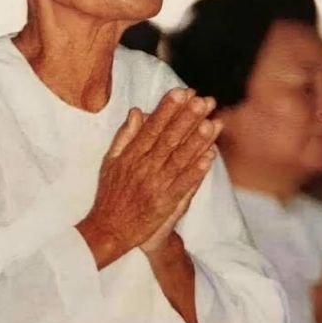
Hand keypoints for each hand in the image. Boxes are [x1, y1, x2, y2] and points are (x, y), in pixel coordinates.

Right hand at [78, 88, 221, 265]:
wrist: (109, 230)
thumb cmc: (110, 194)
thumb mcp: (111, 162)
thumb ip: (125, 136)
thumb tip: (137, 111)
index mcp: (130, 156)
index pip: (152, 127)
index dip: (168, 109)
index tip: (182, 92)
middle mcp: (144, 168)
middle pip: (168, 139)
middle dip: (187, 119)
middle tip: (202, 101)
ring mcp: (156, 186)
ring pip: (180, 159)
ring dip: (197, 141)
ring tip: (212, 122)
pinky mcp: (165, 203)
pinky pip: (184, 184)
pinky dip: (197, 170)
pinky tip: (210, 156)